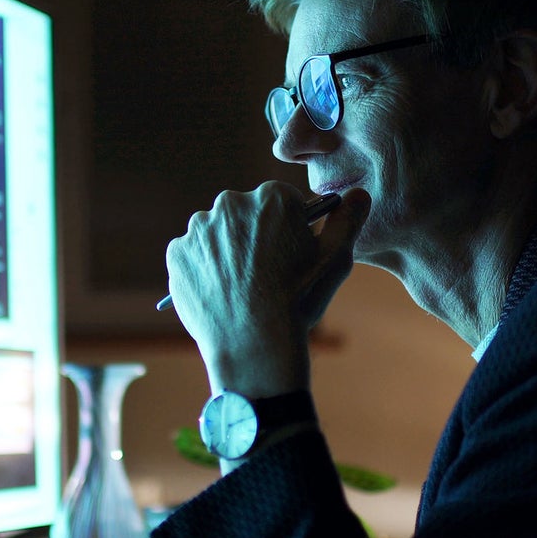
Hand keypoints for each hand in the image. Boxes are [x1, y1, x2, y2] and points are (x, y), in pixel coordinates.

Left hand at [163, 182, 368, 395]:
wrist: (254, 343)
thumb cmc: (299, 299)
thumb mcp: (337, 258)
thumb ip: (349, 219)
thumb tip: (359, 194)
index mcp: (271, 197)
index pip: (281, 204)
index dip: (288, 231)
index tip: (289, 256)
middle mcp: (229, 203)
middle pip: (246, 215)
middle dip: (255, 236)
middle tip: (265, 274)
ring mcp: (198, 229)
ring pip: (217, 234)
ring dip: (227, 251)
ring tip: (242, 287)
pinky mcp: (177, 254)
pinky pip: (192, 255)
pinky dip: (203, 269)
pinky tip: (220, 292)